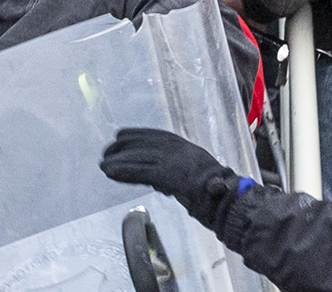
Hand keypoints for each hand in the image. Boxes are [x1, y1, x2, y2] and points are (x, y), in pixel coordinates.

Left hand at [100, 127, 241, 223]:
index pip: (154, 135)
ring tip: (104, 164)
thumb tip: (157, 179)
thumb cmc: (213, 190)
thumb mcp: (193, 172)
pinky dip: (123, 171)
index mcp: (183, 145)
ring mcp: (173, 160)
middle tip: (106, 152)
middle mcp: (177, 148)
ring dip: (118, 161)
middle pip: (143, 144)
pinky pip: (140, 172)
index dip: (135, 135)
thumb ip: (175, 171)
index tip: (120, 135)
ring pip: (139, 157)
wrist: (227, 197)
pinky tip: (110, 172)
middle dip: (122, 148)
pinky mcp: (168, 174)